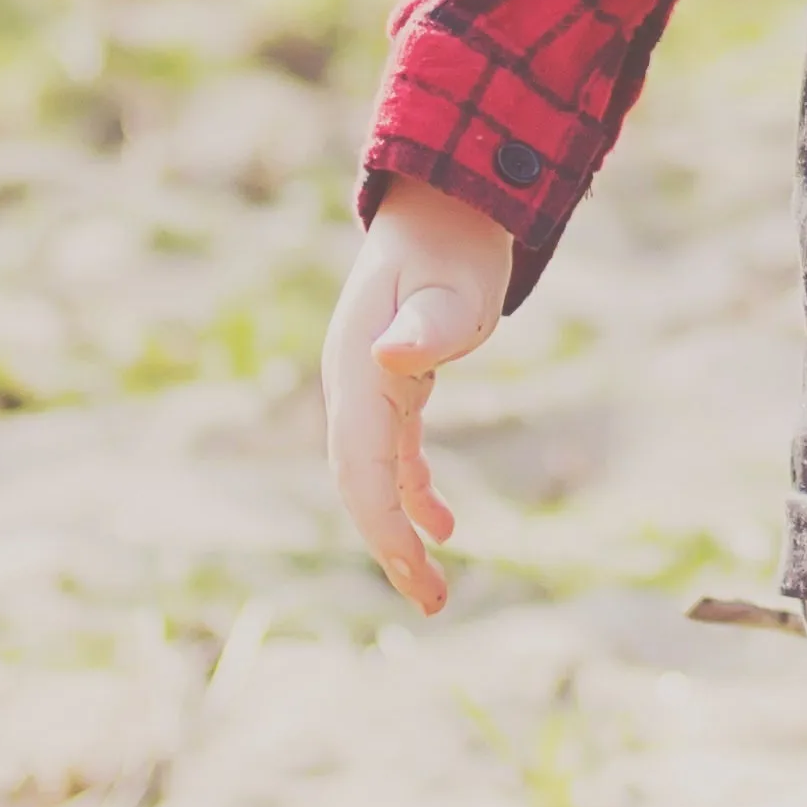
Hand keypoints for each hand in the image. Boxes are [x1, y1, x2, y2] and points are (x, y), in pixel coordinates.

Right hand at [321, 185, 515, 610]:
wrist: (447, 203)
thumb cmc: (454, 246)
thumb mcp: (451, 285)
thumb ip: (427, 325)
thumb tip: (393, 358)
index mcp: (357, 367)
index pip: (361, 464)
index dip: (383, 524)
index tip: (416, 569)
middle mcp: (352, 383)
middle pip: (358, 483)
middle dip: (389, 547)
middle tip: (434, 603)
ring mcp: (367, 386)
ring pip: (372, 476)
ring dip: (399, 532)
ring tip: (436, 588)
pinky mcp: (391, 386)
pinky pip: (393, 455)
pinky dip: (414, 492)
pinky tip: (447, 524)